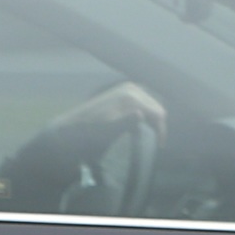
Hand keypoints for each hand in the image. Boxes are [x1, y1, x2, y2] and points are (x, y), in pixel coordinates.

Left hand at [50, 82, 167, 144]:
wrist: (73, 126)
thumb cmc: (91, 132)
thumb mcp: (108, 131)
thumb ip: (125, 123)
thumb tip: (140, 115)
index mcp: (130, 96)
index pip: (158, 113)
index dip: (161, 130)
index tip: (158, 146)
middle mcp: (132, 88)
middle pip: (157, 107)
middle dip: (157, 124)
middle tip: (154, 141)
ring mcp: (128, 88)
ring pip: (151, 105)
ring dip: (151, 120)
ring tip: (146, 134)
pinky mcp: (125, 92)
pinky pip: (143, 103)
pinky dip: (145, 114)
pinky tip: (139, 125)